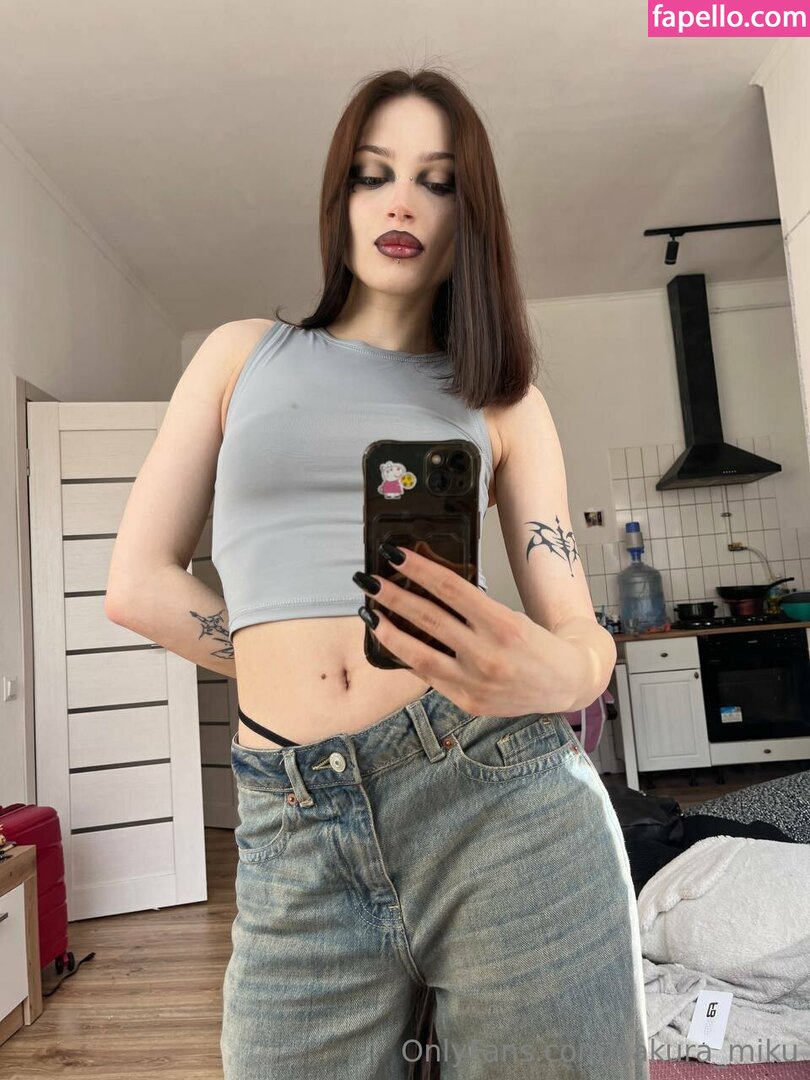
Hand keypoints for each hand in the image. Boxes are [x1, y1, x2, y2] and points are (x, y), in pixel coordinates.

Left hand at [352, 543, 590, 716]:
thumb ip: (474, 609)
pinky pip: (429, 677)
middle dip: (393, 597)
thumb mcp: (511, 616)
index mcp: (502, 624)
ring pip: (419, 653)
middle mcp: (487, 654)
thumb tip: (429, 592)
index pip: (451, 588)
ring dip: (389, 632)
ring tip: (370, 614)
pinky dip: (407, 659)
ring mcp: (475, 682)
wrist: (568, 683)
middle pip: (429, 618)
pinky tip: (392, 645)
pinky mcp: (468, 702)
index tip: (395, 555)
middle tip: (369, 580)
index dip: (419, 569)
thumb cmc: (538, 644)